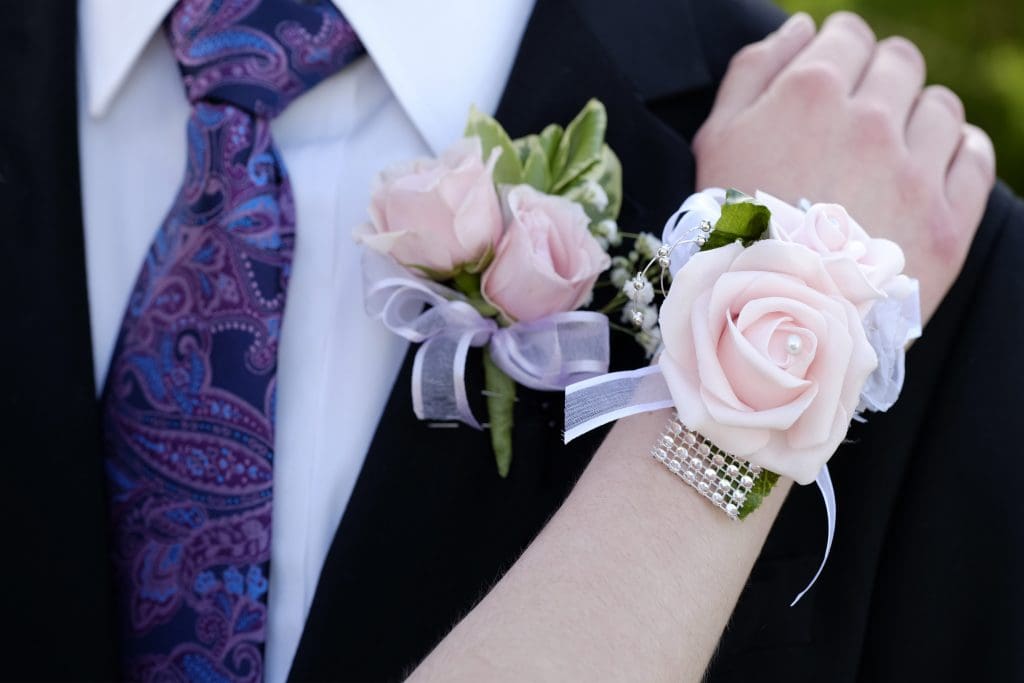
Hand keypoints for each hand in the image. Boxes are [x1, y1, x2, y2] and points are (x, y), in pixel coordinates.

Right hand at [693, 11, 995, 324]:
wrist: (763, 322)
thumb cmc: (729, 230)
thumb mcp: (714, 143)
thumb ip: (753, 70)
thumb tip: (801, 29)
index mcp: (810, 93)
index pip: (849, 35)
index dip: (840, 54)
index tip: (834, 83)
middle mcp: (869, 121)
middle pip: (899, 62)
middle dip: (879, 82)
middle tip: (857, 122)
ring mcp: (914, 169)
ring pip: (940, 105)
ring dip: (917, 118)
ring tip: (889, 155)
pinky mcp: (948, 219)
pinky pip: (973, 155)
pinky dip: (956, 153)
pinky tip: (926, 172)